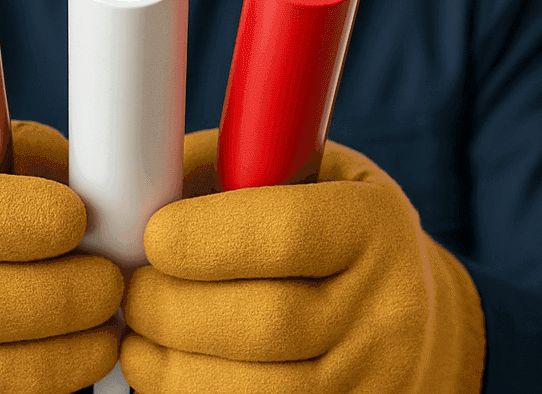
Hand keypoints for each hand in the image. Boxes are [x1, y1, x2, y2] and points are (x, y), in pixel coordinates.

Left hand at [121, 129, 485, 391]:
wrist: (408, 319)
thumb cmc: (326, 232)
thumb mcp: (300, 174)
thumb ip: (226, 170)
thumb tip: (134, 180)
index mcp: (375, 225)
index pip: (287, 233)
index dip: (204, 237)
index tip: (153, 235)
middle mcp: (387, 309)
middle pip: (266, 322)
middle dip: (173, 307)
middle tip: (133, 291)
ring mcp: (371, 380)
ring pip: (255, 390)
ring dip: (172, 368)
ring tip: (137, 338)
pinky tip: (166, 375)